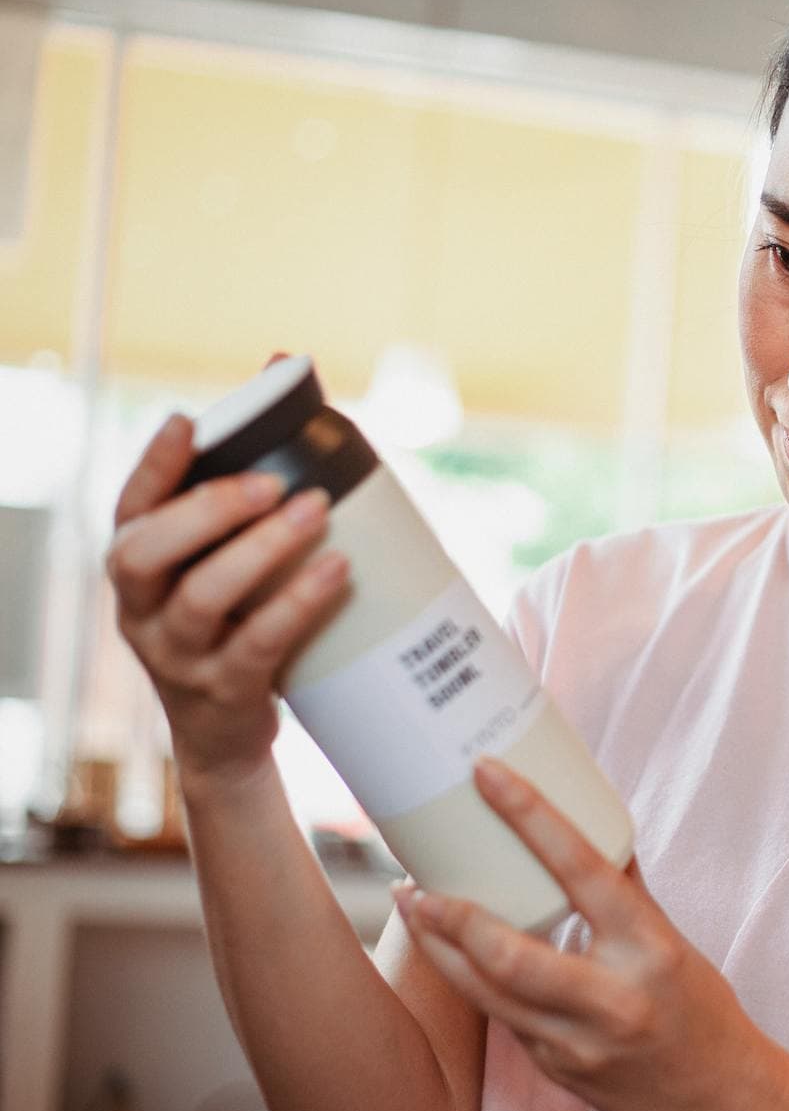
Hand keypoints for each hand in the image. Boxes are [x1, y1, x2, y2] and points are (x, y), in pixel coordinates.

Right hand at [107, 359, 349, 790]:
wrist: (228, 740)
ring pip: (200, 597)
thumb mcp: (228, 568)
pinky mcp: (224, 691)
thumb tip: (285, 370)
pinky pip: (257, 644)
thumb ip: (249, 490)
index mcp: (140, 572)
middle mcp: (143, 611)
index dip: (154, 466)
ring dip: (258, 551)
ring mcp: (178, 656)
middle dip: (207, 509)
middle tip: (273, 481)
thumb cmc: (236, 627)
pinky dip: (297, 604)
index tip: (190, 423)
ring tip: (315, 511)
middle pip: (146, 552)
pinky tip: (337, 570)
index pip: (130, 510)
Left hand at [392, 757, 788, 1110]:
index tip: (488, 775)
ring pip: (485, 993)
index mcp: (649, 946)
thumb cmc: (701, 1010)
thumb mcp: (671, 941)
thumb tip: (590, 824)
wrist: (722, 1102)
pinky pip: (503, 1019)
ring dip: (440, 949)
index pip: (582, 868)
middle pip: (509, 954)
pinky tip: (456, 954)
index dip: (530, 816)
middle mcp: (612, 998)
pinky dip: (475, 981)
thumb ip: (625, 890)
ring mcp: (577, 1043)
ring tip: (414, 907)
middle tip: (414, 882)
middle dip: (451, 916)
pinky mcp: (555, 1071)